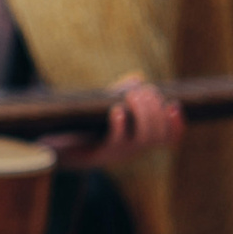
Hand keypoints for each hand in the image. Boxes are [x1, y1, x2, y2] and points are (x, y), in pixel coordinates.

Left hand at [51, 73, 185, 163]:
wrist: (55, 148)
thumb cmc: (83, 126)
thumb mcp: (105, 107)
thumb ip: (122, 93)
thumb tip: (138, 78)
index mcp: (139, 140)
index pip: (169, 138)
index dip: (177, 124)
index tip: (174, 105)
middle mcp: (132, 150)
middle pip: (158, 135)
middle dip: (156, 110)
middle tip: (145, 92)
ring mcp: (117, 154)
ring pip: (143, 139)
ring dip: (143, 115)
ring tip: (133, 96)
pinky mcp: (99, 154)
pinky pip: (116, 141)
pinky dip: (120, 125)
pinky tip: (117, 110)